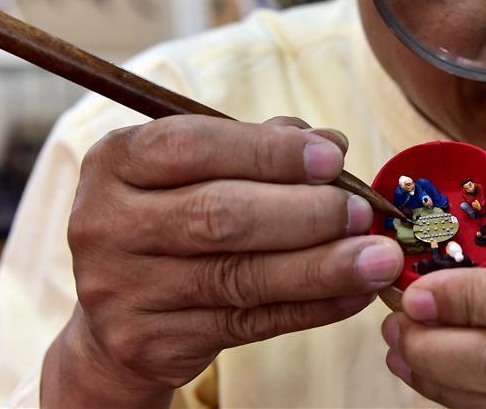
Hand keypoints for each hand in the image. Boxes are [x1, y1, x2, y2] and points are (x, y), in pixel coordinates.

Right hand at [43, 116, 402, 407]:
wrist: (118, 316)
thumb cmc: (175, 218)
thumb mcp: (198, 171)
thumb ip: (259, 148)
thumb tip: (332, 142)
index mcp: (117, 161)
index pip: (191, 146)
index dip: (268, 153)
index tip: (332, 157)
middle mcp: (106, 223)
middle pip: (217, 216)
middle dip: (304, 213)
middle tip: (361, 213)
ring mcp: (122, 289)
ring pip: (238, 277)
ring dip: (321, 267)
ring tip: (378, 259)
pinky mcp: (149, 343)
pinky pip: (246, 325)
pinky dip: (309, 309)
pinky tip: (354, 295)